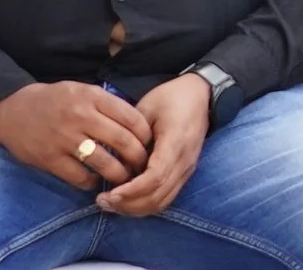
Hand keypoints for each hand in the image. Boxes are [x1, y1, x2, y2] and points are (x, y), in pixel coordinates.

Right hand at [0, 81, 151, 191]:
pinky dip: (91, 182)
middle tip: (143, 165)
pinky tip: (95, 182)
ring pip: (104, 163)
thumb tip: (136, 124)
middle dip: (138, 157)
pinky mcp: (50, 159)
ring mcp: (65, 139)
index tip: (150, 144)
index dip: (145, 134)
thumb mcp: (82, 90)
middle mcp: (81, 117)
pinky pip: (79, 177)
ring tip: (124, 178)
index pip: (131, 117)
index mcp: (92, 97)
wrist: (13, 109)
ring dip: (119, 174)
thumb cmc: (55, 100)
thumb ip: (106, 104)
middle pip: (123, 141)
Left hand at [99, 74, 209, 215]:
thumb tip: (114, 162)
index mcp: (176, 142)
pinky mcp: (184, 174)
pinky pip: (165, 198)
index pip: (155, 177)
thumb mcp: (147, 108)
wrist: (200, 95)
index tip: (109, 193)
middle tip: (102, 201)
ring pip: (162, 202)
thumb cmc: (171, 98)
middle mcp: (184, 162)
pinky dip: (145, 204)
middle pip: (157, 197)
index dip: (131, 191)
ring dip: (135, 208)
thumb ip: (132, 136)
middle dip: (128, 205)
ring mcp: (187, 170)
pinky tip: (126, 200)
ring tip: (110, 203)